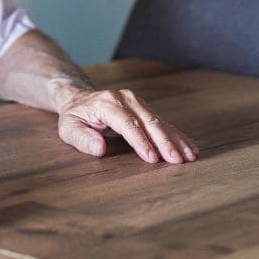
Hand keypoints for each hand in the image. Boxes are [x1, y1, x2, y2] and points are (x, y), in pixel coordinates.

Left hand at [56, 88, 197, 163]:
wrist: (80, 98)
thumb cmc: (75, 116)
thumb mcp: (68, 128)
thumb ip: (83, 139)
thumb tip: (100, 149)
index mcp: (108, 103)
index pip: (128, 124)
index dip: (141, 142)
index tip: (152, 158)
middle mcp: (126, 99)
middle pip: (149, 122)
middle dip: (165, 142)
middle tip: (177, 160)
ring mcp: (137, 102)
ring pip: (160, 122)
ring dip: (176, 139)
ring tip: (190, 155)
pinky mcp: (144, 108)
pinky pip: (162, 122)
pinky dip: (176, 135)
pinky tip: (189, 147)